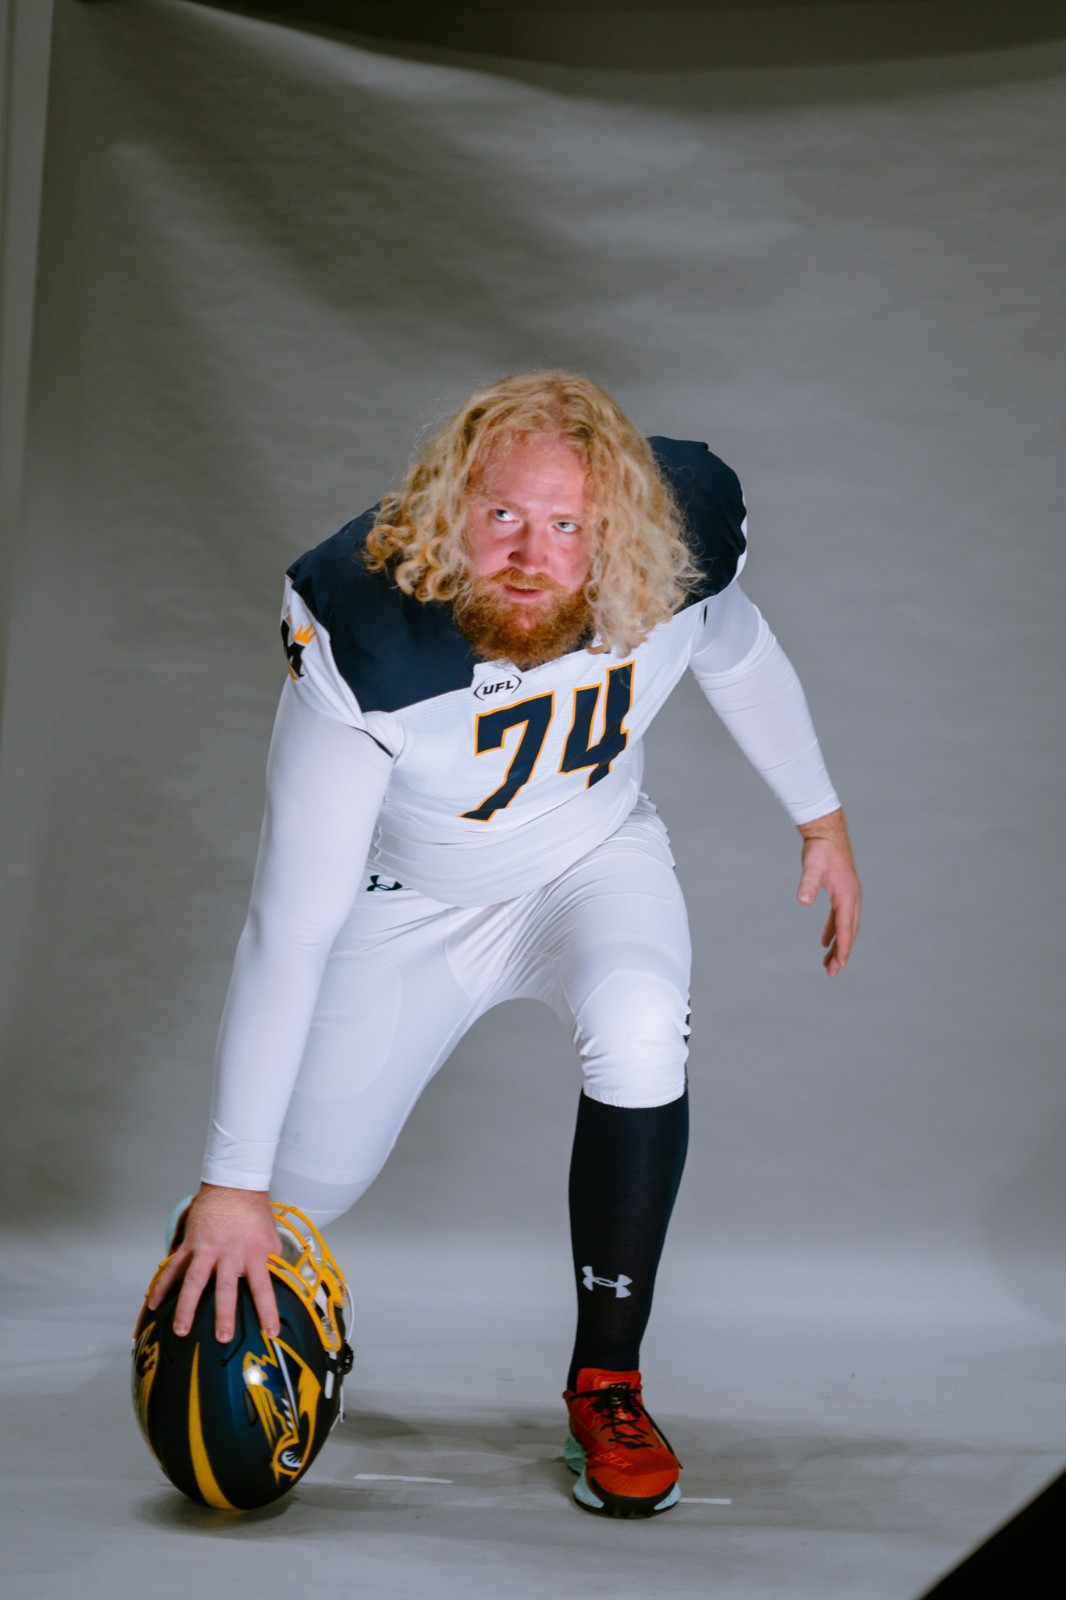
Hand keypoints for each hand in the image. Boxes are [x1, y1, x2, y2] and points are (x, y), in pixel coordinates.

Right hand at [146, 1183, 280, 1341]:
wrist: (234, 1185)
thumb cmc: (255, 1214)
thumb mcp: (271, 1238)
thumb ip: (271, 1263)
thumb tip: (276, 1288)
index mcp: (254, 1253)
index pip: (263, 1287)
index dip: (267, 1311)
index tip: (270, 1333)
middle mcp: (230, 1253)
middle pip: (226, 1287)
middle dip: (224, 1314)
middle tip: (222, 1337)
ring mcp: (207, 1248)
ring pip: (194, 1280)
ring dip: (187, 1306)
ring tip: (180, 1330)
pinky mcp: (190, 1243)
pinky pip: (174, 1267)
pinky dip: (163, 1285)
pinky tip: (154, 1304)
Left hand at [796, 807, 860, 976]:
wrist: (827, 831)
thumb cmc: (820, 849)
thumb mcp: (812, 866)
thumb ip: (807, 883)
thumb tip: (802, 900)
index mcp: (847, 895)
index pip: (846, 927)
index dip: (844, 948)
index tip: (840, 965)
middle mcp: (852, 898)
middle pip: (849, 931)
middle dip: (842, 952)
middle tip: (832, 972)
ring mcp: (848, 896)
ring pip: (846, 926)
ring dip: (839, 944)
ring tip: (828, 964)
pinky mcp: (841, 893)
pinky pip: (839, 917)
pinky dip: (834, 930)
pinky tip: (826, 941)